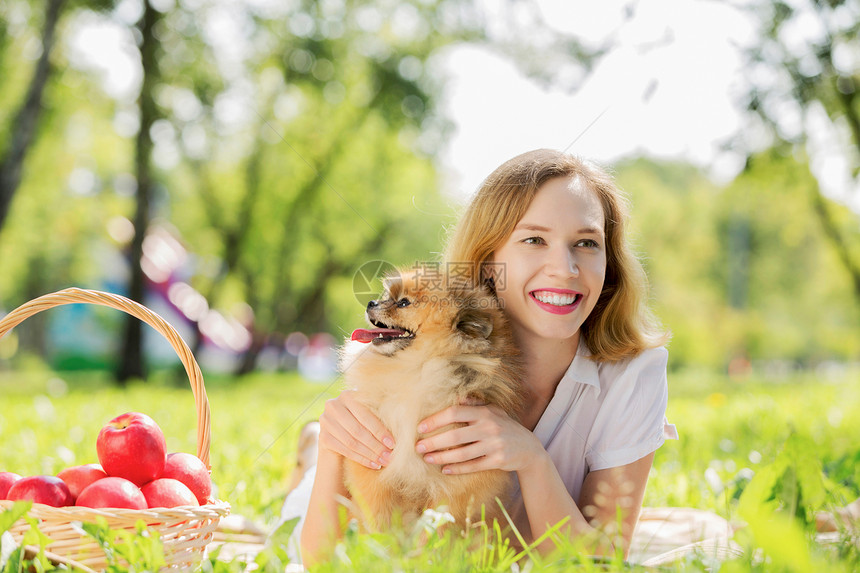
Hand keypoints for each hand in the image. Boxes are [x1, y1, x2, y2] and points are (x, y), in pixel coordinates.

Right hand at [318, 390, 393, 469]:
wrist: (339, 435)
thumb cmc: (362, 422)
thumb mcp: (370, 415)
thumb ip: (380, 414)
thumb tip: (402, 426)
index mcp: (348, 394)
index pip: (365, 415)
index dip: (380, 430)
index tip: (393, 444)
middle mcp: (333, 405)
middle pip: (358, 430)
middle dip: (376, 445)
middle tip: (389, 456)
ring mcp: (325, 421)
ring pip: (351, 441)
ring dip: (370, 454)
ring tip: (384, 462)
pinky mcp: (322, 437)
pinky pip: (344, 450)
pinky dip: (361, 459)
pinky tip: (373, 464)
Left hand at [414, 403, 541, 474]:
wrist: (529, 448)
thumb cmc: (505, 427)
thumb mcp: (494, 411)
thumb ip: (475, 404)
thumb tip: (456, 396)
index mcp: (485, 413)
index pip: (455, 413)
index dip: (436, 420)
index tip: (420, 427)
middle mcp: (489, 427)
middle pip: (455, 435)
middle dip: (434, 442)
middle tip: (418, 447)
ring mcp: (494, 445)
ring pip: (462, 453)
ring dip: (442, 457)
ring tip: (427, 459)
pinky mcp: (497, 461)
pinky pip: (473, 466)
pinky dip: (457, 469)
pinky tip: (445, 469)